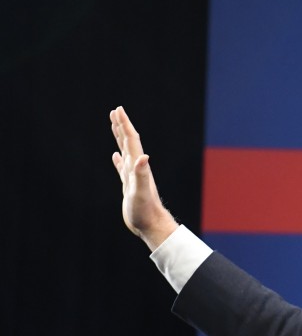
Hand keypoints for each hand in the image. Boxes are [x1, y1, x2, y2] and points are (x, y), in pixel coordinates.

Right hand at [110, 106, 177, 249]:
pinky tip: (116, 156)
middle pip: (128, 142)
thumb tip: (143, 157)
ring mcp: (133, 177)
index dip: (124, 124)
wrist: (151, 225)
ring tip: (115, 126)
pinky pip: (122, 169)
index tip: (118, 109)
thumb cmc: (146, 211)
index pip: (131, 140)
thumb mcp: (141, 192)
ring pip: (125, 152)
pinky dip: (118, 161)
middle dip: (121, 126)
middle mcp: (136, 169)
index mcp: (138, 167)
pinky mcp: (129, 187)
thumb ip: (141, 175)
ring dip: (120, 139)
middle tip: (115, 111)